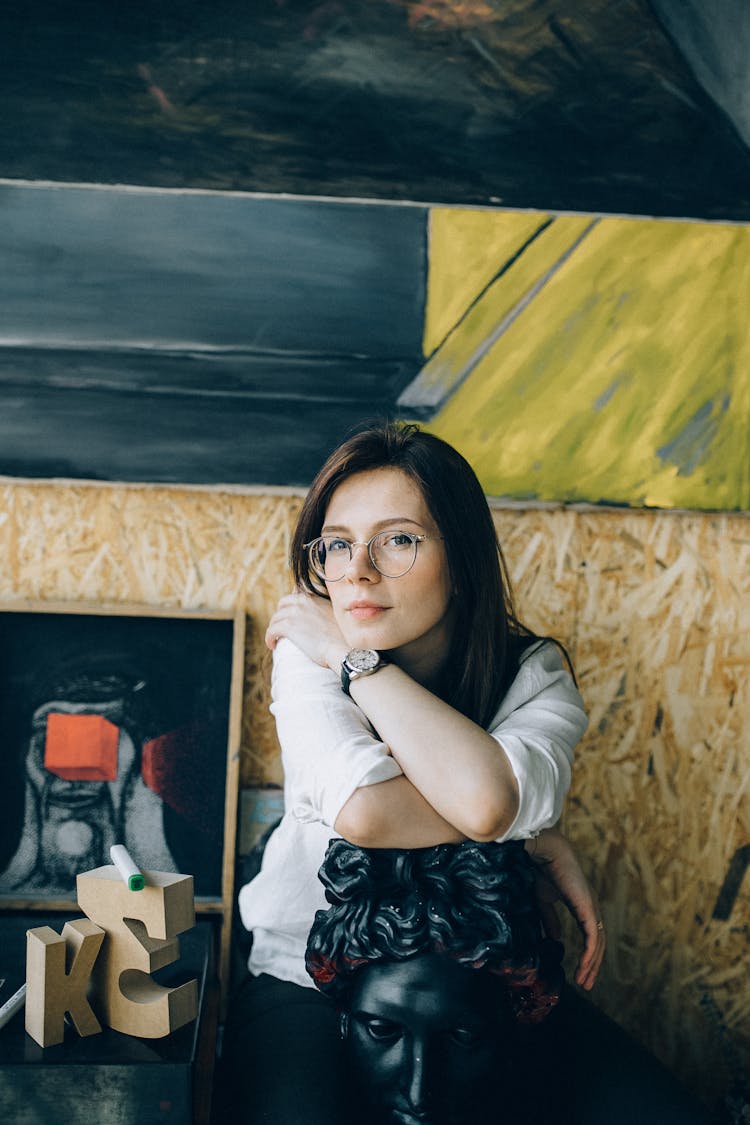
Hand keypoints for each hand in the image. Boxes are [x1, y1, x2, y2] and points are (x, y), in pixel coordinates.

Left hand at [265, 591, 347, 670]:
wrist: (341, 648)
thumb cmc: (344, 637)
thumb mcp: (339, 614)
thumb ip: (330, 606)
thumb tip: (324, 612)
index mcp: (317, 595)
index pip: (299, 587)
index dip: (294, 599)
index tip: (293, 610)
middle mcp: (304, 600)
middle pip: (284, 602)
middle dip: (282, 613)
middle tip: (284, 626)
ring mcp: (295, 612)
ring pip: (276, 617)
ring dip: (275, 627)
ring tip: (277, 638)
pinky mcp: (288, 626)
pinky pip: (271, 630)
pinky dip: (269, 637)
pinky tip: (272, 644)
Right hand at [526, 827, 604, 990]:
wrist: (546, 852)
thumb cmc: (543, 870)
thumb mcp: (544, 900)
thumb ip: (550, 919)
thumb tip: (555, 939)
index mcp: (583, 906)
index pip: (591, 936)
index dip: (587, 956)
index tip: (579, 973)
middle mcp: (592, 909)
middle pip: (598, 944)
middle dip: (592, 966)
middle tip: (584, 984)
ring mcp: (592, 909)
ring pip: (598, 944)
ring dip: (592, 965)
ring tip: (583, 982)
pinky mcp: (588, 909)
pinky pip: (593, 938)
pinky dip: (590, 955)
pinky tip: (584, 967)